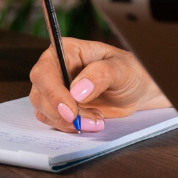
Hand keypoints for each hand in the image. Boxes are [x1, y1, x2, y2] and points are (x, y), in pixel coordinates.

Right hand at [29, 37, 170, 133]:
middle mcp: (56, 69)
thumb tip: (77, 91)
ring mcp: (56, 89)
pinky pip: (53, 121)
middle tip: (84, 121)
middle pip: (39, 94)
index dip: (52, 92)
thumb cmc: (130, 72)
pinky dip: (69, 126)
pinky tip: (91, 121)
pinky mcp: (60, 107)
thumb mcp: (122, 69)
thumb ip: (101, 75)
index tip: (70, 110)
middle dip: (61, 113)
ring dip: (67, 122)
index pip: (45, 71)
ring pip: (43, 110)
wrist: (138, 91)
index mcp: (67, 51)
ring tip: (96, 119)